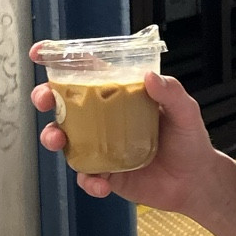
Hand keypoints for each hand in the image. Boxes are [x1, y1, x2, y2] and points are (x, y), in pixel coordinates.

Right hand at [29, 65, 213, 211]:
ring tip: (58, 140)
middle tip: (43, 99)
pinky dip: (88, 181)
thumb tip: (150, 76)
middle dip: (45, 98)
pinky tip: (100, 183)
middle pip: (64, 104)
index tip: (39, 53)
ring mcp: (100, 147)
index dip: (60, 61)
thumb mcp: (185, 111)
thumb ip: (171, 92)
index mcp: (119, 96)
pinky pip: (86, 176)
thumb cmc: (189, 140)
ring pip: (65, 139)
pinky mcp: (105, 175)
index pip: (86, 73)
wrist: (196, 181)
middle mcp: (104, 120)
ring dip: (53, 137)